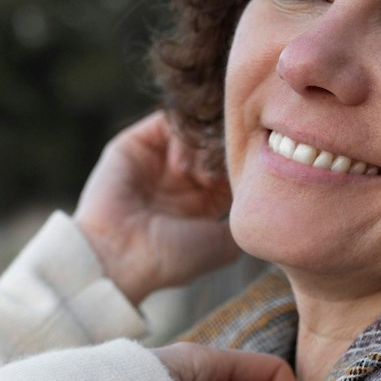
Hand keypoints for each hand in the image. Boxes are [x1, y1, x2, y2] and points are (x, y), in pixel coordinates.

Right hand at [74, 111, 240, 305]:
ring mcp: (155, 161)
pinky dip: (181, 132)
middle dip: (223, 152)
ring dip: (203, 146)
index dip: (242, 166)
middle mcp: (177, 181)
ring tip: (198, 172)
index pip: (229, 169)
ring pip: (193, 133)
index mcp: (198, 205)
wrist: (118, 256)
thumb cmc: (171, 257)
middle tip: (221, 172)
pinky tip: (182, 161)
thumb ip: (243, 220)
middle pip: (212, 146)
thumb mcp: (222, 246)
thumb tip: (262, 200)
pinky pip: (165, 122)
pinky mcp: (133, 145)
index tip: (248, 176)